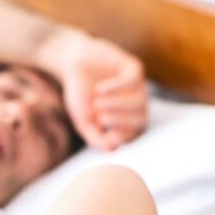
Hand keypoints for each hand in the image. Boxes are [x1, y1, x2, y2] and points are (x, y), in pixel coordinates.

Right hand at [37, 29, 148, 150]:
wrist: (74, 65)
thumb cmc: (81, 96)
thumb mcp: (83, 121)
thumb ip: (95, 138)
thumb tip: (112, 150)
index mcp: (127, 121)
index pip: (134, 134)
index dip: (122, 135)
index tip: (106, 132)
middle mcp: (137, 105)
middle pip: (141, 119)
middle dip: (121, 120)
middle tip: (100, 117)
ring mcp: (138, 86)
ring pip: (139, 101)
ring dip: (117, 103)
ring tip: (96, 100)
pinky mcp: (135, 68)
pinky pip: (134, 81)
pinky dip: (117, 87)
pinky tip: (100, 89)